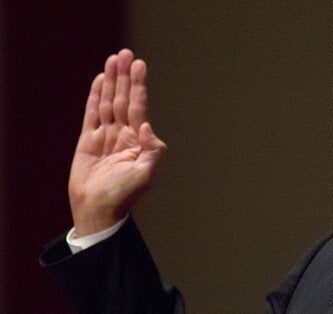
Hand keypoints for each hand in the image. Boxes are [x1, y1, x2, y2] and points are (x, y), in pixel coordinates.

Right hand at [69, 49, 165, 236]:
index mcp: (138, 141)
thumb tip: (146, 125)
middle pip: (123, 98)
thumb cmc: (123, 195)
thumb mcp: (145, 174)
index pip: (138, 106)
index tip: (139, 65)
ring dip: (111, 81)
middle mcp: (123, 135)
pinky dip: (95, 97)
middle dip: (125, 76)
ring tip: (113, 59)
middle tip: (126, 54)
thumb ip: (152, 150)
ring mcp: (105, 136)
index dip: (139, 86)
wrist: (97, 210)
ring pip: (108, 102)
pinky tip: (100, 81)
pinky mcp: (88, 140)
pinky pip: (92, 114)